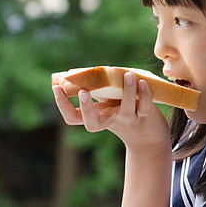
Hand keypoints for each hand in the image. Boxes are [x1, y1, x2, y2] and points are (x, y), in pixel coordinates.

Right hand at [52, 71, 170, 153]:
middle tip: (82, 91)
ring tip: (126, 74)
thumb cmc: (123, 111)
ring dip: (127, 91)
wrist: (149, 136)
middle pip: (92, 124)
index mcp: (96, 116)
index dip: (62, 106)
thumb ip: (97, 89)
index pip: (72, 118)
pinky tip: (142, 82)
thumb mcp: (107, 102)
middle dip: (87, 108)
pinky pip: (145, 107)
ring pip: (126, 110)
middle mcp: (109, 121)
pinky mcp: (146, 117)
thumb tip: (79, 70)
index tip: (56, 87)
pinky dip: (144, 94)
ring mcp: (128, 120)